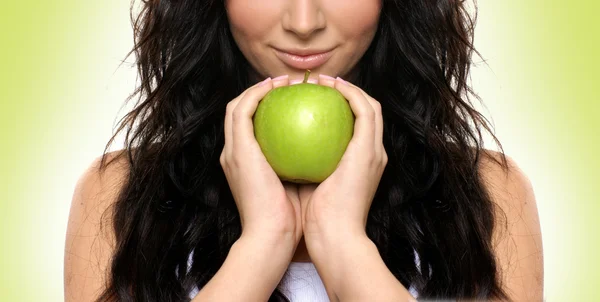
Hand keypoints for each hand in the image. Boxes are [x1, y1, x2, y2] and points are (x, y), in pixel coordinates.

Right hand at [220, 75, 302, 246]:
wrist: (274, 238)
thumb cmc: (291, 221)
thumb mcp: (298, 189)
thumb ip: (303, 169)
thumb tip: (326, 153)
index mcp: (247, 165)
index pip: (253, 129)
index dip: (269, 111)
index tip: (297, 101)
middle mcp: (235, 155)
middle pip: (240, 112)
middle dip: (261, 92)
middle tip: (290, 85)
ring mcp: (233, 151)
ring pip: (237, 104)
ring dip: (258, 87)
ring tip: (285, 81)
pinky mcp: (238, 149)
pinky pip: (244, 109)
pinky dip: (258, 94)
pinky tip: (279, 88)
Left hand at [299, 75, 387, 241]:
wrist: (331, 237)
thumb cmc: (314, 221)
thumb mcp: (307, 188)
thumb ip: (302, 168)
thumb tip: (282, 150)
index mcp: (359, 166)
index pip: (354, 129)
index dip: (338, 110)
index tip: (311, 100)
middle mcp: (372, 155)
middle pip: (366, 112)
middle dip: (346, 92)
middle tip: (317, 84)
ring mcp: (374, 152)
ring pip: (370, 105)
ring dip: (348, 87)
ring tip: (322, 80)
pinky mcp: (369, 149)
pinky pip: (362, 109)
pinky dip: (348, 93)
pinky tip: (327, 87)